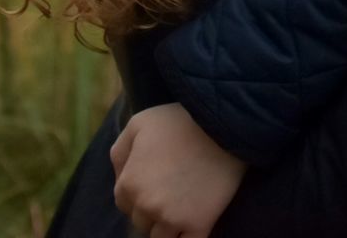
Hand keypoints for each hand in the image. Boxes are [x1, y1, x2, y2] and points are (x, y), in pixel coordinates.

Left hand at [110, 102, 245, 237]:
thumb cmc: (182, 119)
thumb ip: (120, 151)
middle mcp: (147, 206)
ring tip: (185, 201)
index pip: (124, 203)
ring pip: (161, 237)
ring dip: (169, 225)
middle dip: (153, 208)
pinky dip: (185, 237)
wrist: (226, 122)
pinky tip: (193, 224)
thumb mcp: (140, 123)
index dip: (139, 191)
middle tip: (173, 186)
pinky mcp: (199, 224)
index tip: (157, 178)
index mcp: (129, 183)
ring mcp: (173, 218)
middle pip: (142, 222)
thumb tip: (119, 176)